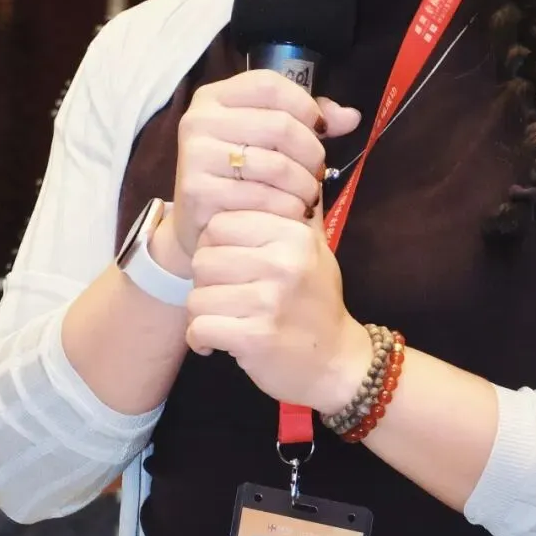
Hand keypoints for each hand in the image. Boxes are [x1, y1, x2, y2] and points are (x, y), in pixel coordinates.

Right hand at [162, 72, 359, 273]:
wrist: (201, 223)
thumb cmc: (241, 173)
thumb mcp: (269, 138)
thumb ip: (308, 120)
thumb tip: (352, 117)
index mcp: (214, 97)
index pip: (270, 84)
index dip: (305, 104)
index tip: (320, 128)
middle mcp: (199, 120)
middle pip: (280, 124)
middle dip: (312, 153)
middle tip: (318, 172)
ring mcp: (195, 155)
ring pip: (277, 165)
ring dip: (305, 185)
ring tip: (308, 195)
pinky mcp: (198, 191)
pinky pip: (263, 197)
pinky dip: (288, 207)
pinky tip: (292, 211)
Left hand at [185, 209, 371, 414]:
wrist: (338, 363)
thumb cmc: (317, 304)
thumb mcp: (313, 251)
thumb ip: (289, 216)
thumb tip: (277, 172)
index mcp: (293, 234)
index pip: (220, 224)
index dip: (214, 247)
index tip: (229, 267)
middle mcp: (283, 262)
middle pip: (203, 259)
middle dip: (206, 283)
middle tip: (225, 298)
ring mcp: (270, 300)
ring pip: (197, 296)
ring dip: (202, 314)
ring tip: (224, 320)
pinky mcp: (256, 337)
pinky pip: (200, 327)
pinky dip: (200, 339)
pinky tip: (214, 343)